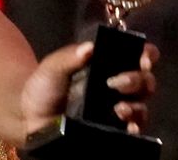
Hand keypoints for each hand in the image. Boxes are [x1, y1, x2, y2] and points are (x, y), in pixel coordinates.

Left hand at [20, 41, 159, 136]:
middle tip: (118, 82)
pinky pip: (134, 129)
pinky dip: (135, 127)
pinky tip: (128, 126)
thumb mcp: (52, 69)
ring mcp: (118, 110)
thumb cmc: (43, 88)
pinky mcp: (115, 130)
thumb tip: (89, 47)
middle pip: (145, 81)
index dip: (147, 54)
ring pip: (142, 106)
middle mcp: (118, 87)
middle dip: (138, 80)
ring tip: (120, 108)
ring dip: (136, 106)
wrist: (30, 118)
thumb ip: (68, 58)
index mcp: (107, 65)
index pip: (137, 55)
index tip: (144, 57)